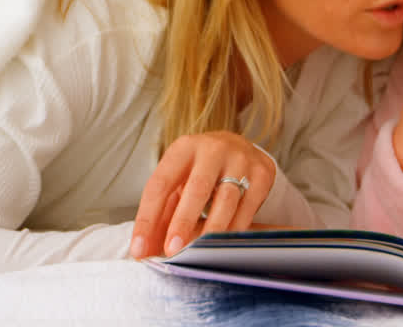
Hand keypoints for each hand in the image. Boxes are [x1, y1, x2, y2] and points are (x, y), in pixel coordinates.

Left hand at [129, 131, 275, 258]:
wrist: (238, 148)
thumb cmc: (199, 171)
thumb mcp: (177, 182)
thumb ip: (160, 214)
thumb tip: (143, 250)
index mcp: (183, 148)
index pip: (160, 184)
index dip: (148, 218)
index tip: (140, 247)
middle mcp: (213, 148)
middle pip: (196, 188)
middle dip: (182, 222)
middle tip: (172, 250)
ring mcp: (241, 159)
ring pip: (226, 199)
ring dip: (210, 230)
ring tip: (198, 254)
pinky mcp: (263, 173)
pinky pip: (248, 208)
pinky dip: (233, 230)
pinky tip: (221, 244)